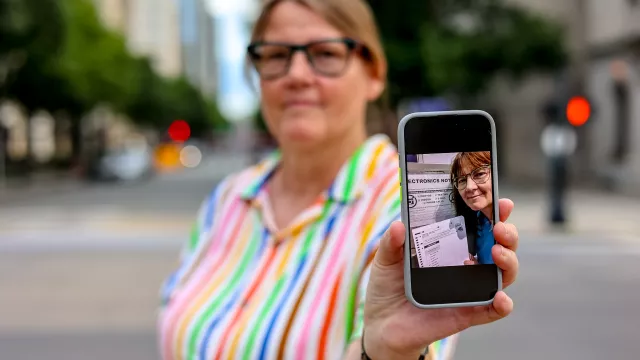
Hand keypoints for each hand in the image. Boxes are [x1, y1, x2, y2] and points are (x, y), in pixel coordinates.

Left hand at [362, 199, 518, 358]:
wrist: (382, 324)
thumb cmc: (388, 286)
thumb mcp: (386, 259)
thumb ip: (391, 242)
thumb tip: (399, 225)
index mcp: (451, 245)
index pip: (479, 225)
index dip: (493, 212)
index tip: (501, 201)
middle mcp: (467, 265)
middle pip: (499, 246)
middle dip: (507, 233)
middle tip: (499, 228)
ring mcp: (470, 289)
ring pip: (504, 274)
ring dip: (509, 262)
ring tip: (497, 252)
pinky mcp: (467, 313)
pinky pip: (492, 310)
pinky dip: (502, 304)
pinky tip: (500, 296)